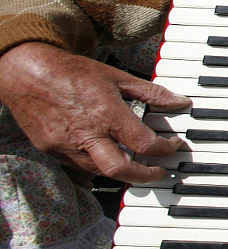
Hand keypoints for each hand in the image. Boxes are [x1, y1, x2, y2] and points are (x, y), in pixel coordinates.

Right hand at [0, 42, 189, 183]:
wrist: (26, 72)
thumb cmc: (71, 72)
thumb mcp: (117, 77)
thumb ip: (151, 92)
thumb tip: (179, 101)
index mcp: (106, 114)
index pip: (144, 144)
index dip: (165, 149)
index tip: (172, 146)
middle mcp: (86, 134)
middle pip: (120, 170)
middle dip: (145, 176)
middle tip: (159, 172)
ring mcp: (65, 146)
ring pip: (99, 172)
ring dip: (122, 172)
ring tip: (137, 164)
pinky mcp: (51, 150)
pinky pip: (79, 167)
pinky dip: (97, 166)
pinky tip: (108, 157)